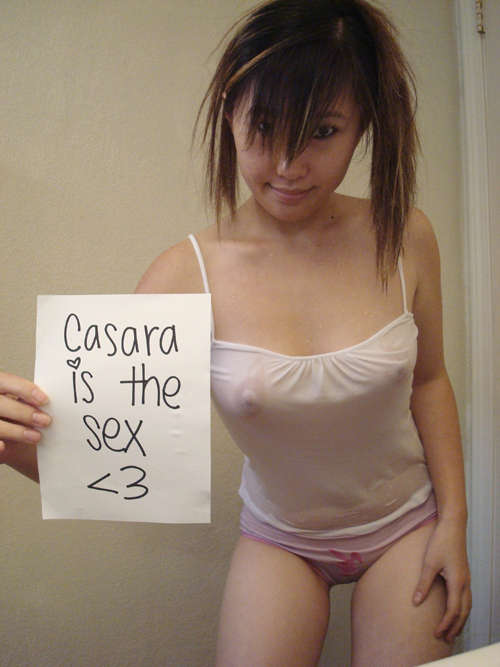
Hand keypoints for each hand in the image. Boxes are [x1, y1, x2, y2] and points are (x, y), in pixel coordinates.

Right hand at [0, 371, 50, 479]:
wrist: (5, 439)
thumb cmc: (14, 416)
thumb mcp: (18, 404)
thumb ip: (27, 400)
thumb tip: (54, 402)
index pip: (5, 381)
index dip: (23, 389)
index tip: (44, 400)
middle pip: (0, 403)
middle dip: (24, 412)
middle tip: (46, 421)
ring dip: (16, 431)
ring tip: (37, 437)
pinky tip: (4, 447)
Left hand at [413, 516, 470, 642]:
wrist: (452, 525)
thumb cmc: (441, 542)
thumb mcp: (428, 563)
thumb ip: (423, 584)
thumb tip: (416, 602)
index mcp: (457, 582)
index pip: (453, 610)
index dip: (446, 624)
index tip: (437, 634)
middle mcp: (465, 582)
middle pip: (464, 612)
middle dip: (455, 626)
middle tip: (446, 639)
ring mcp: (466, 578)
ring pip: (467, 605)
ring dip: (460, 619)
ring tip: (452, 630)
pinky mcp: (464, 573)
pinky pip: (467, 597)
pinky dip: (462, 608)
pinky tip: (455, 609)